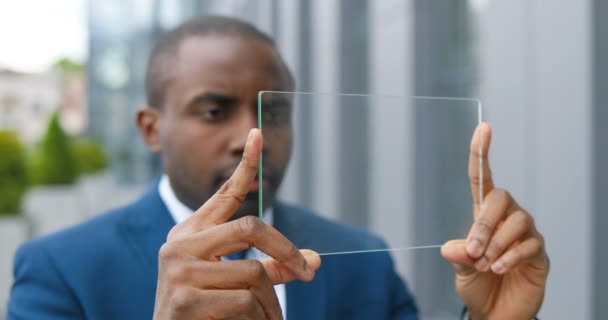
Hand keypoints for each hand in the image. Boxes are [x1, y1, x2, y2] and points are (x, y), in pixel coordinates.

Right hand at [153, 128, 320, 319]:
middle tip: (307, 272)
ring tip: (271, 319)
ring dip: (272, 303)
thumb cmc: (203, 310)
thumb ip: (269, 267)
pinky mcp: (185, 299)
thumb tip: (314, 261)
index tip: (259, 134)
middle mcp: (180, 245)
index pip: (224, 194)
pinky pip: (245, 303)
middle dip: (286, 251)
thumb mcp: (232, 281)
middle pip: (251, 228)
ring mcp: (179, 270)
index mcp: (191, 233)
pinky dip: (259, 319)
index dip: (245, 165)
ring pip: (254, 274)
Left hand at [441, 123, 548, 319]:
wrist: (495, 312)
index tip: (484, 128)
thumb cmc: (476, 284)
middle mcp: (506, 217)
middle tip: (473, 252)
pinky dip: (510, 257)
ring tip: (485, 265)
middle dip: (483, 225)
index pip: (482, 178)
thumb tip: (452, 247)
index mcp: (482, 214)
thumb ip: (457, 255)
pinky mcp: (539, 252)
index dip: (482, 153)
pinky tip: (499, 269)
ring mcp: (525, 233)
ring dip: (496, 244)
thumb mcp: (459, 268)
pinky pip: (529, 245)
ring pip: (516, 222)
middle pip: (500, 200)